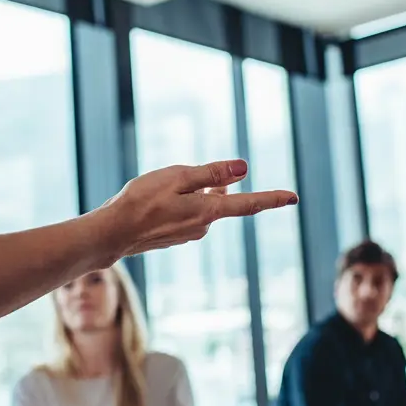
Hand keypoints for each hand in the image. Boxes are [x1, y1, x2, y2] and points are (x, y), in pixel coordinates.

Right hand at [97, 160, 296, 261]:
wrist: (113, 233)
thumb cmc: (141, 201)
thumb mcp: (177, 177)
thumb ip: (211, 173)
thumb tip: (243, 169)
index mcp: (208, 211)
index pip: (248, 204)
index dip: (272, 198)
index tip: (293, 197)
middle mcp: (203, 226)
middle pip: (220, 199)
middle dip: (211, 183)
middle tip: (181, 175)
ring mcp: (189, 234)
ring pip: (202, 205)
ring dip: (191, 192)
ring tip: (160, 188)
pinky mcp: (176, 236)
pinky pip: (188, 214)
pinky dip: (179, 203)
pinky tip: (155, 202)